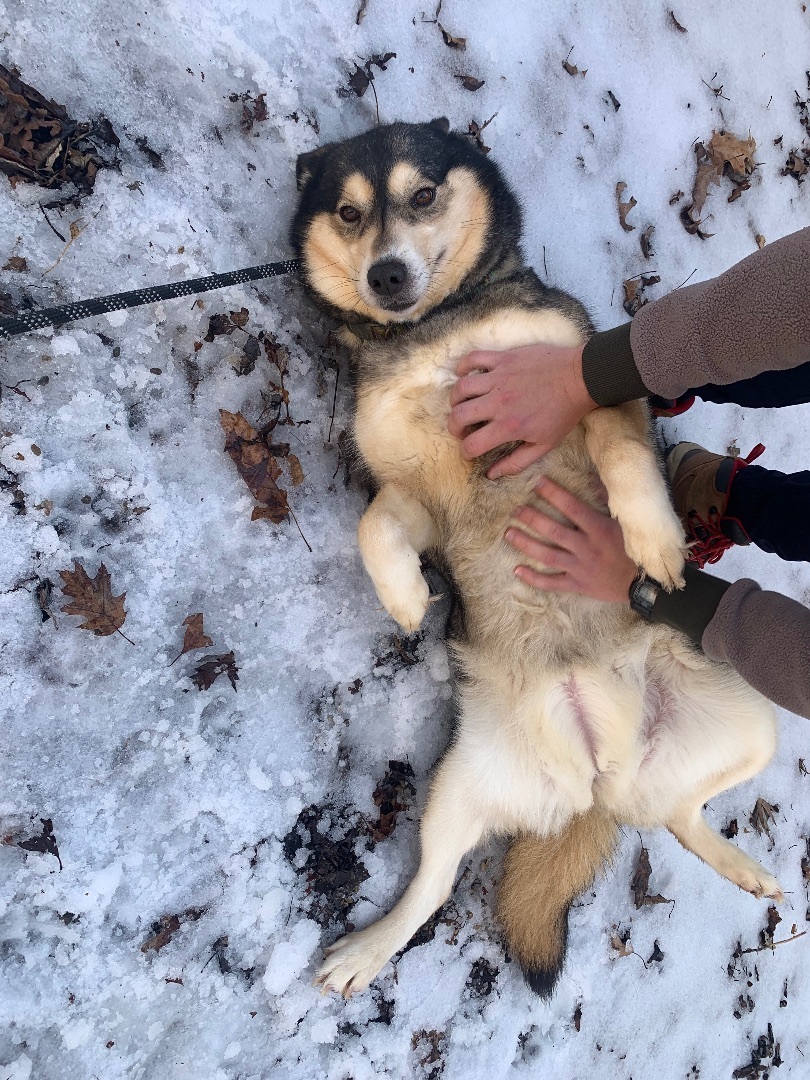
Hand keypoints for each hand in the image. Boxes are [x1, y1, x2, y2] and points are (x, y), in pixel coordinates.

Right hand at [447, 343, 596, 478]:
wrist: (581, 379)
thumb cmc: (564, 414)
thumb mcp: (544, 445)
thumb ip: (516, 463)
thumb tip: (492, 475)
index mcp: (508, 426)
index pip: (472, 444)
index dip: (465, 452)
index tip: (470, 450)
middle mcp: (499, 402)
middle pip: (458, 416)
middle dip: (454, 427)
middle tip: (462, 429)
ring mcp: (500, 378)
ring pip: (461, 388)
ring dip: (456, 399)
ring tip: (462, 404)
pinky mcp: (503, 358)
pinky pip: (473, 358)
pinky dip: (463, 366)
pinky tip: (465, 375)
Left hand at [504, 476, 636, 603]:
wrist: (645, 584)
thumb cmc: (635, 550)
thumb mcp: (626, 523)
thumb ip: (608, 501)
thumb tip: (593, 479)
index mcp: (599, 529)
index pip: (572, 507)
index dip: (554, 493)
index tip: (538, 483)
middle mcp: (586, 547)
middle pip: (553, 530)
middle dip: (532, 518)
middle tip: (515, 510)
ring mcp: (580, 568)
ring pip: (547, 555)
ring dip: (526, 544)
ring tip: (509, 533)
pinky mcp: (577, 585)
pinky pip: (552, 583)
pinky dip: (533, 578)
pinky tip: (516, 570)